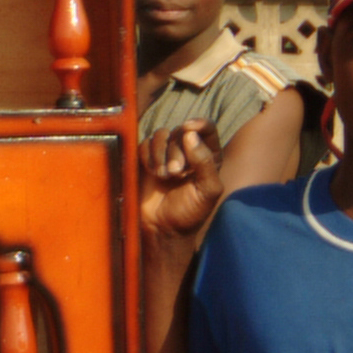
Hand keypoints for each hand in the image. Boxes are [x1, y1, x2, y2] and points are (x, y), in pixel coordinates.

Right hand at [141, 122, 221, 244]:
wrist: (162, 228)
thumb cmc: (190, 212)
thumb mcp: (207, 190)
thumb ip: (204, 162)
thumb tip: (190, 135)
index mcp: (208, 156)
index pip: (207, 129)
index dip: (199, 124)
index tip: (189, 128)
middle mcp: (188, 151)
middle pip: (181, 132)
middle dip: (176, 150)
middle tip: (175, 173)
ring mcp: (166, 154)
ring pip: (161, 134)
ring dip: (160, 152)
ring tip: (162, 175)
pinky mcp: (147, 159)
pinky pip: (144, 144)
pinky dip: (147, 155)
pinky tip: (151, 172)